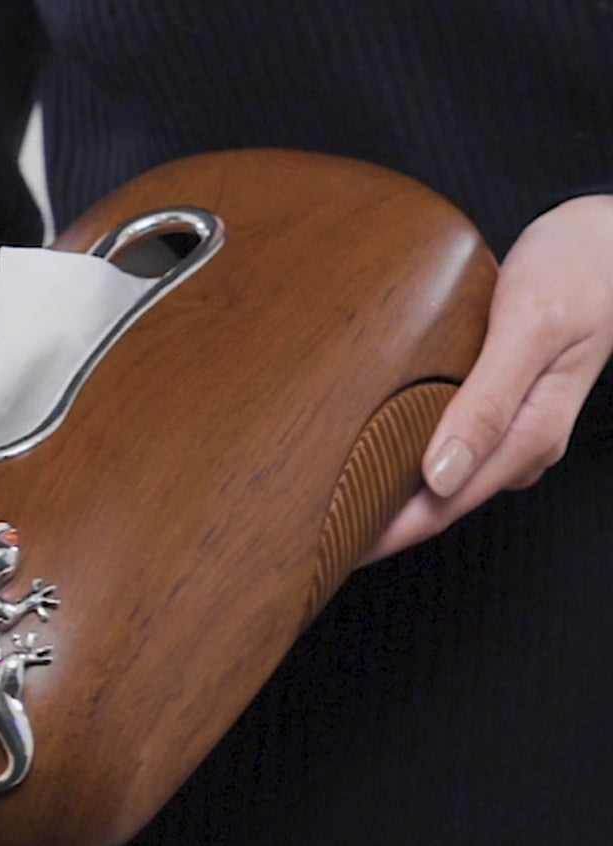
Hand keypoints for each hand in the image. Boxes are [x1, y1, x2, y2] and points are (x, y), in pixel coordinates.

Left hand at [364, 194, 612, 562]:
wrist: (608, 240)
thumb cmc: (577, 272)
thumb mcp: (529, 329)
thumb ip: (488, 402)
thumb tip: (440, 477)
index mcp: (530, 435)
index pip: (444, 506)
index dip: (388, 534)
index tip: (336, 549)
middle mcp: (521, 445)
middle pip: (439, 505)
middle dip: (381, 526)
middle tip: (318, 538)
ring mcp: (512, 432)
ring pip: (442, 483)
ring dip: (392, 498)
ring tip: (335, 505)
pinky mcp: (500, 412)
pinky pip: (447, 451)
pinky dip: (407, 462)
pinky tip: (373, 458)